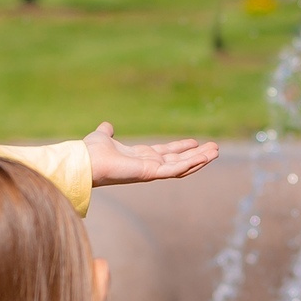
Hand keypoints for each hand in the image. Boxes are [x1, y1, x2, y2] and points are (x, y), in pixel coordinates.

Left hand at [84, 123, 217, 184]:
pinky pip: (175, 170)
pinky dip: (190, 164)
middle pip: (178, 160)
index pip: (165, 153)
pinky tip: (204, 157)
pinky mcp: (151, 173)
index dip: (180, 148)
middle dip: (196, 155)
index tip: (194, 143)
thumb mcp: (102, 137)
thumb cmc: (90, 152)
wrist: (84, 161)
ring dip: (199, 159)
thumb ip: (107, 132)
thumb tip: (107, 126)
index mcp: (139, 157)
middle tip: (214, 148)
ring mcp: (151, 171)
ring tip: (216, 151)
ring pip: (181, 166)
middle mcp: (148, 166)